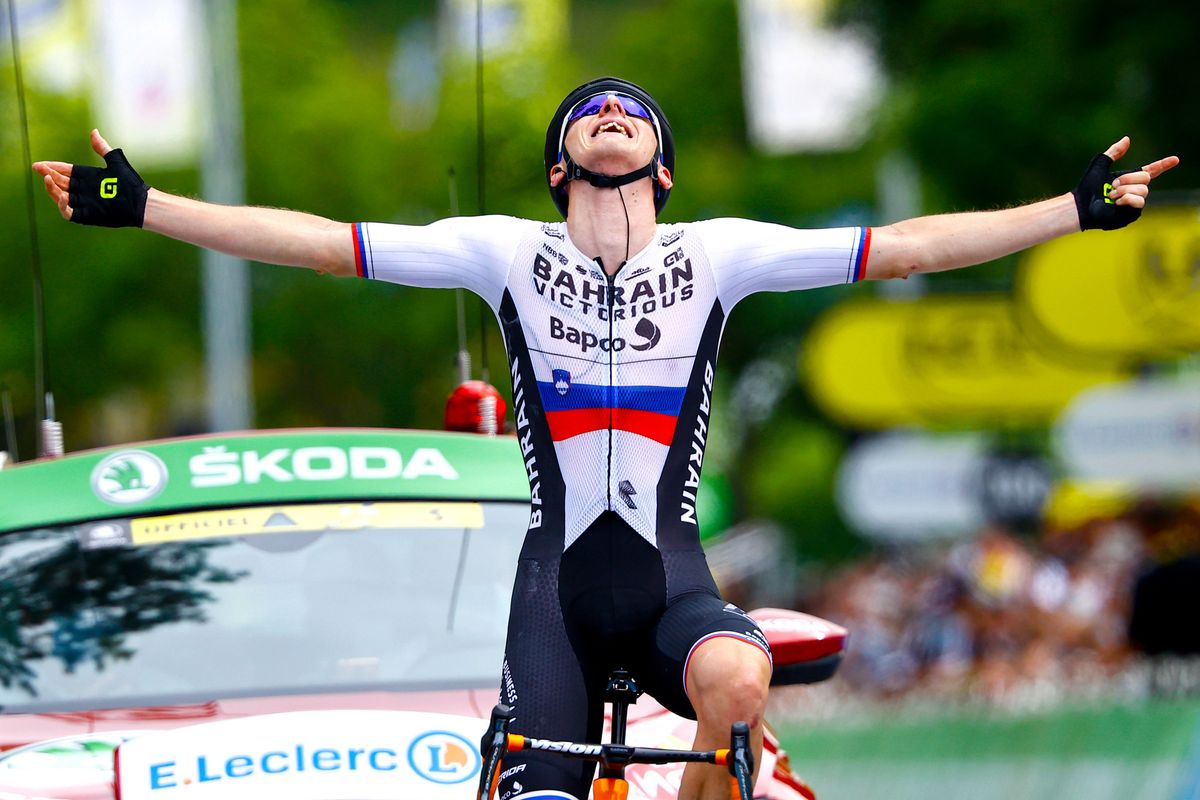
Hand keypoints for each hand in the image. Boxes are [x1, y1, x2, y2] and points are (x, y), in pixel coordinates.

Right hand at [32, 130, 147, 226]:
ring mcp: (84, 203)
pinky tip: (61, 197)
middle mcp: (83, 190)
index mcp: (87, 177)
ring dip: (52, 189)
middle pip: (60, 182)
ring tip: (48, 179)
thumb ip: (102, 148)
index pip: (65, 171)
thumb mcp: (115, 162)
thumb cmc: (131, 182)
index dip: (52, 167)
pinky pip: (69, 212)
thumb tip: (93, 131)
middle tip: (40, 169)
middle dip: (49, 175)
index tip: (40, 164)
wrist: (141, 203)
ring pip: (60, 196)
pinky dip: (62, 206)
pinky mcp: (86, 215)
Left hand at [1073, 137, 1178, 230]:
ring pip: (1143, 190)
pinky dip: (1127, 199)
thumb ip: (1113, 152)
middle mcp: (1134, 190)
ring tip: (1111, 195)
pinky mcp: (1132, 214)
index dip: (1163, 165)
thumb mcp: (1100, 165)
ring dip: (1125, 190)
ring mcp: (1135, 203)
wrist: (1081, 205)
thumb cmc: (1088, 187)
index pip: (1151, 170)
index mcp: (1130, 179)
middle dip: (1128, 179)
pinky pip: (1139, 202)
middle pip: (1146, 178)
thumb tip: (1127, 139)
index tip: (1175, 159)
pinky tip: (1116, 202)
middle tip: (1112, 185)